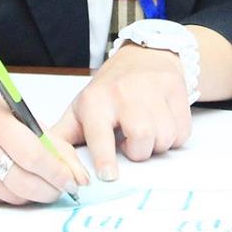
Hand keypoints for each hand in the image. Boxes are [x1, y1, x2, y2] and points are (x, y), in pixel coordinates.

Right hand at [0, 88, 89, 204]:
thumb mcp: (14, 115)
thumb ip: (47, 139)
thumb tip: (76, 172)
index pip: (32, 152)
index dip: (57, 171)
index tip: (74, 181)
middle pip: (22, 179)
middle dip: (49, 189)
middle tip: (62, 190)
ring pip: (11, 194)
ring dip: (32, 194)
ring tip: (40, 186)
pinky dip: (10, 195)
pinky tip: (10, 183)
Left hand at [48, 42, 192, 179]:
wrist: (144, 56)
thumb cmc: (109, 90)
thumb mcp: (80, 109)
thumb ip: (63, 138)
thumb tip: (48, 165)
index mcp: (95, 101)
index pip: (100, 133)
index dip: (105, 157)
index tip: (108, 175)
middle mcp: (124, 93)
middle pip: (141, 139)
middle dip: (139, 151)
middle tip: (132, 142)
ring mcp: (153, 89)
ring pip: (165, 138)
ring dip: (158, 143)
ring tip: (146, 130)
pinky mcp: (176, 89)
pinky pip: (182, 131)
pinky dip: (175, 135)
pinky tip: (162, 121)